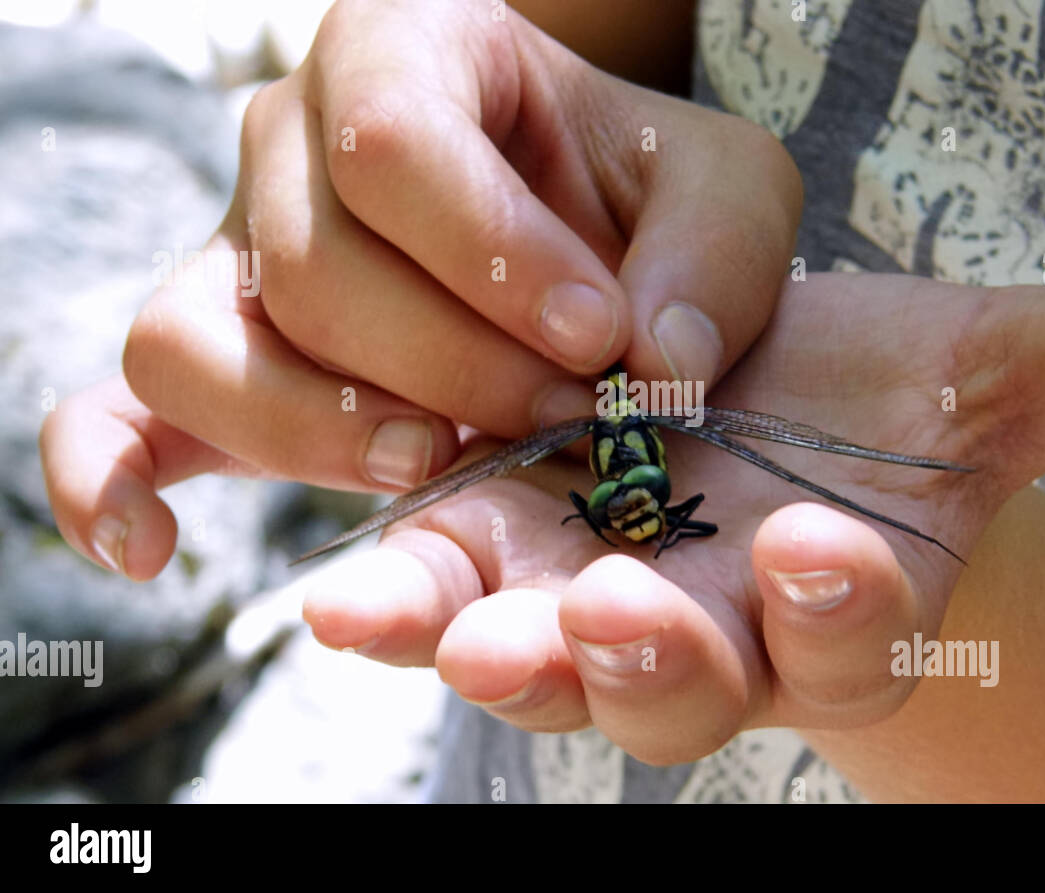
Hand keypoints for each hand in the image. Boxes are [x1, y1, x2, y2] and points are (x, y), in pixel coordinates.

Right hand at [39, 0, 799, 577]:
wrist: (588, 227)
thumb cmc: (647, 197)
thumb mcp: (725, 197)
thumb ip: (713, 260)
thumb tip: (650, 364)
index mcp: (406, 49)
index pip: (395, 141)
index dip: (493, 255)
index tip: (597, 339)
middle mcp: (294, 141)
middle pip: (313, 264)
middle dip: (453, 370)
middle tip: (564, 420)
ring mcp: (238, 249)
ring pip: (199, 343)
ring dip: (320, 431)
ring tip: (435, 467)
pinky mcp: (221, 354)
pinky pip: (119, 407)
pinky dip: (111, 476)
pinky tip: (150, 546)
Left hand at [295, 250, 1044, 764]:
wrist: (763, 409)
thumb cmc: (881, 406)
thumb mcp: (978, 368)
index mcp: (836, 608)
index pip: (849, 635)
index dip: (843, 604)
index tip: (823, 546)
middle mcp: (714, 636)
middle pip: (686, 682)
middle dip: (654, 657)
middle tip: (610, 615)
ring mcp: (595, 607)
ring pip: (551, 654)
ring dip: (498, 641)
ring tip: (444, 619)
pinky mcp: (499, 561)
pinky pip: (450, 594)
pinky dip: (405, 596)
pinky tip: (351, 587)